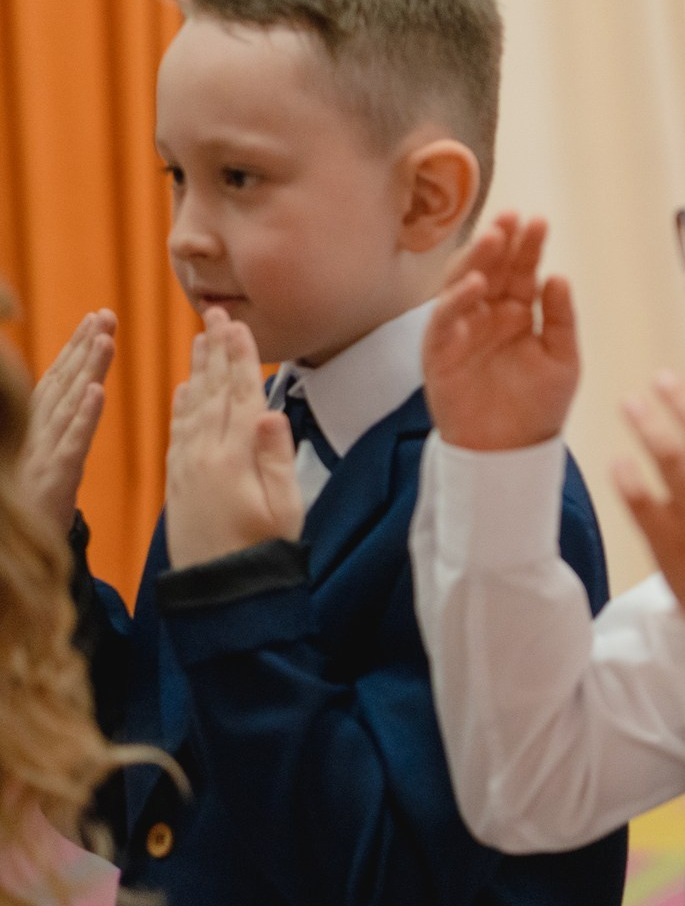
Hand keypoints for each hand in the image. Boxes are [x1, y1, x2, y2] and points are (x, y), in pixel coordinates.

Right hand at [22, 309, 114, 530]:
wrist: (9, 551)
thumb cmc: (29, 503)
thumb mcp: (43, 460)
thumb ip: (57, 427)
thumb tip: (77, 392)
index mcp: (35, 427)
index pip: (58, 379)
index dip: (76, 347)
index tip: (97, 317)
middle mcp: (34, 432)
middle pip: (63, 382)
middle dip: (85, 346)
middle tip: (107, 313)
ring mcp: (41, 452)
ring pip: (68, 404)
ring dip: (87, 369)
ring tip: (105, 338)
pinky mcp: (52, 476)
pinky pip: (71, 442)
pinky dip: (84, 416)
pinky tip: (98, 391)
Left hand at [164, 310, 301, 569]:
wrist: (220, 591)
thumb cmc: (264, 550)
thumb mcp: (285, 507)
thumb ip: (277, 458)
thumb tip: (272, 412)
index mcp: (235, 457)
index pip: (239, 395)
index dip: (239, 358)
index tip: (237, 324)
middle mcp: (205, 455)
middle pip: (213, 392)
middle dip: (216, 351)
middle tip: (215, 314)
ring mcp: (187, 467)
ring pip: (193, 407)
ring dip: (198, 370)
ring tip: (200, 339)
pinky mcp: (179, 481)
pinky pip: (178, 431)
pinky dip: (181, 405)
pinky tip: (185, 388)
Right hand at [423, 213, 578, 452]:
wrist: (510, 452)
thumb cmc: (539, 405)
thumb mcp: (562, 359)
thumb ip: (559, 318)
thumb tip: (557, 276)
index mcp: (516, 311)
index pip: (521, 269)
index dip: (528, 246)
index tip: (539, 221)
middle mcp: (486, 314)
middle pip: (490, 268)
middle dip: (499, 242)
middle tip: (511, 218)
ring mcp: (461, 330)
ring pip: (461, 284)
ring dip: (475, 260)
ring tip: (494, 238)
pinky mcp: (439, 352)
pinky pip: (443, 320)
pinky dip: (456, 300)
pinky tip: (475, 284)